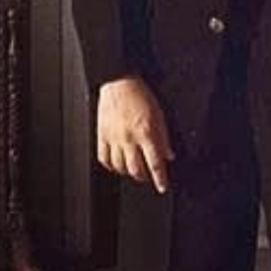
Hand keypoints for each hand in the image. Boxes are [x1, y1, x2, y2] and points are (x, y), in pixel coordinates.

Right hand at [97, 75, 174, 192]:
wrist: (119, 83)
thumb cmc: (140, 95)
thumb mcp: (160, 115)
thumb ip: (164, 137)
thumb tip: (169, 155)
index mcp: (146, 133)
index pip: (155, 163)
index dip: (160, 179)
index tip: (162, 187)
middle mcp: (129, 138)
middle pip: (136, 170)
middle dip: (144, 178)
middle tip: (148, 177)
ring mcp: (114, 138)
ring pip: (120, 167)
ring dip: (128, 173)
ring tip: (134, 171)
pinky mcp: (101, 136)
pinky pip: (104, 158)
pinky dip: (111, 166)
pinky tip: (116, 165)